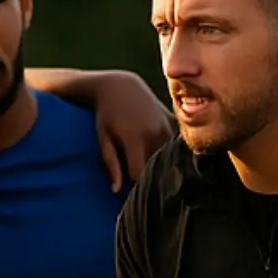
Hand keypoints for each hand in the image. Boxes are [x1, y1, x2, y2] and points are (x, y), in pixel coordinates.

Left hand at [90, 70, 174, 192]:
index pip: (140, 174)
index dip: (135, 184)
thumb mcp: (103, 138)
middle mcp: (154, 132)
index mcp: (135, 138)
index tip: (130, 187)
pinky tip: (160, 151)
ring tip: (148, 161)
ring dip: (159, 163)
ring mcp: (166, 126)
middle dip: (148, 175)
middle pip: (156, 167)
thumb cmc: (107, 115)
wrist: (120, 86)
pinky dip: (168, 150)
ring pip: (168, 157)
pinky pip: (174, 144)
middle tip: (139, 175)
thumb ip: (111, 164)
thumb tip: (116, 190)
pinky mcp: (173, 121)